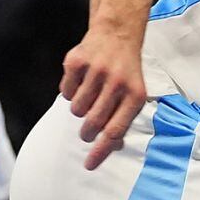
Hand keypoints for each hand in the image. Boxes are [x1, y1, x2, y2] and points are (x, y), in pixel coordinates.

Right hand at [60, 23, 147, 169]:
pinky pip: (65, 91)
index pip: (115, 131)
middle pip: (93, 123)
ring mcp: (96, 70)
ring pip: (76, 109)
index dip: (101, 151)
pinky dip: (70, 91)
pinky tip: (82, 81)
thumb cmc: (126, 71)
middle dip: (87, 133)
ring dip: (79, 110)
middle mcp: (117, 82)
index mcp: (134, 95)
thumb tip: (114, 147)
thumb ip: (124, 118)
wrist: (117, 33)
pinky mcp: (77, 61)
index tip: (89, 166)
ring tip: (89, 97)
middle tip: (87, 132)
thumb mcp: (134, 94)